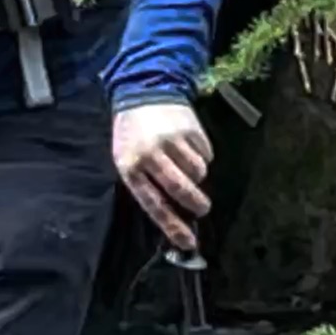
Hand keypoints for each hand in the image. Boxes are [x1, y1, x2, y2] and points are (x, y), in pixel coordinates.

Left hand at [112, 99, 211, 250]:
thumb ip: (147, 186)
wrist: (143, 92)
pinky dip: (203, 157)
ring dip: (198, 177)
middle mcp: (151, 154)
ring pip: (198, 173)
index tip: (189, 243)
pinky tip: (190, 147)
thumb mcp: (128, 160)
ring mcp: (173, 140)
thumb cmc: (133, 135)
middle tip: (202, 209)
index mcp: (131, 167)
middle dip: (196, 205)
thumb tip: (175, 215)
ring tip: (188, 167)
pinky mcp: (191, 129)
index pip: (154, 204)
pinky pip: (206, 155)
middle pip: (181, 189)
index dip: (173, 226)